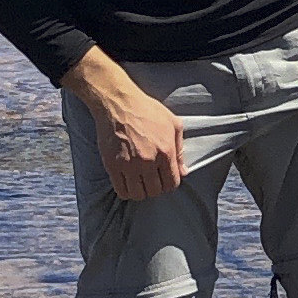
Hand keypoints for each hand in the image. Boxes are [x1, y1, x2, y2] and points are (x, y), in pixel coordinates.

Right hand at [59, 47, 188, 201]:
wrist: (118, 102)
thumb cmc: (147, 110)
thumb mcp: (173, 124)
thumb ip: (180, 150)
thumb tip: (184, 172)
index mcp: (165, 151)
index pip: (172, 184)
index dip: (169, 184)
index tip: (163, 179)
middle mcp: (148, 161)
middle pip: (155, 191)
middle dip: (155, 188)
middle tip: (150, 180)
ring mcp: (129, 164)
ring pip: (138, 194)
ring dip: (140, 191)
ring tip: (139, 182)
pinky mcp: (113, 165)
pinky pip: (121, 190)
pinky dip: (125, 191)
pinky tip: (127, 183)